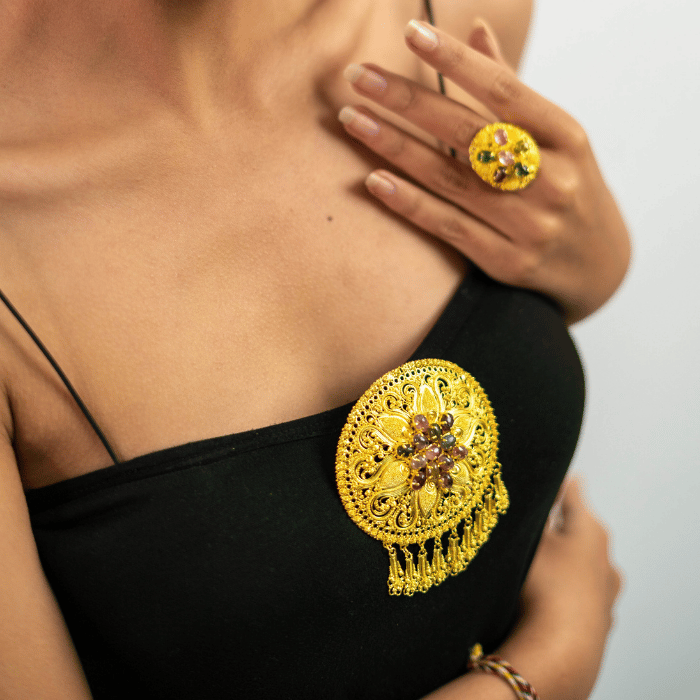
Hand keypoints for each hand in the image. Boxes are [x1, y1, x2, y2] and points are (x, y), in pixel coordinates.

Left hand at [338, 20, 630, 323]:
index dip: (456, 61)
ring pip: (451, 179)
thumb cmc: (570, 190)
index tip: (412, 32)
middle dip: (407, 100)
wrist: (600, 268)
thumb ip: (512, 91)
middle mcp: (551, 178)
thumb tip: (475, 31)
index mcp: (567, 137)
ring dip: (395, 147)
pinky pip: (449, 227)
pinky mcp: (508, 262)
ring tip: (353, 119)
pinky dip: (410, 203)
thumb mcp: (559, 139)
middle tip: (357, 76)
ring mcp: (530, 225)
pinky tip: (374, 180)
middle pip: (467, 131)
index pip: (504, 90)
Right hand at [499, 478, 622, 698]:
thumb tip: (529, 491)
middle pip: (577, 532)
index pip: (572, 495)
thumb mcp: (527, 540)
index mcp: (591, 531)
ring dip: (559, 560)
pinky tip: (543, 595)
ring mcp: (605, 593)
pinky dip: (561, 589)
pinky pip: (576, 595)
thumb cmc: (544, 586)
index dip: (556, 484)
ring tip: (533, 561)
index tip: (547, 475)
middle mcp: (605, 560)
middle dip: (555, 526)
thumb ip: (530, 515)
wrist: (561, 651)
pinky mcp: (597, 621)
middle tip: (531, 520)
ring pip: (578, 566)